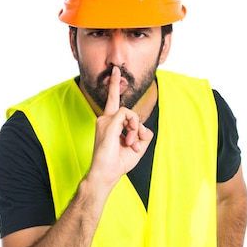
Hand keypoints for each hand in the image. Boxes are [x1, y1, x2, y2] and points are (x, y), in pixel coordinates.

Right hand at [88, 66, 152, 190]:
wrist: (105, 175)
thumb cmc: (118, 164)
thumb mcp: (137, 147)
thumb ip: (143, 134)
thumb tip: (143, 126)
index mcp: (109, 124)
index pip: (112, 101)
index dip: (114, 86)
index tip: (115, 71)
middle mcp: (104, 120)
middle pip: (122, 106)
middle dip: (132, 120)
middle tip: (132, 144)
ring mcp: (104, 121)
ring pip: (129, 112)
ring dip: (136, 129)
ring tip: (131, 144)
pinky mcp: (108, 123)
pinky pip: (127, 114)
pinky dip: (133, 126)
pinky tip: (128, 139)